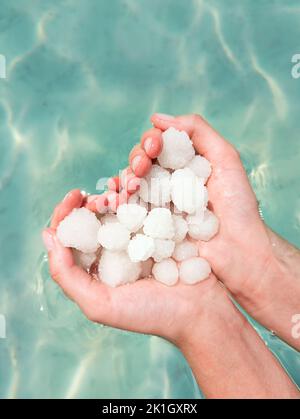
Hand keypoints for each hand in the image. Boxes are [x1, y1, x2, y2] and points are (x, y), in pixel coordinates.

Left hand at [43, 189, 230, 344]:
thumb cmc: (151, 314)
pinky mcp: (161, 231)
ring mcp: (139, 239)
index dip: (67, 213)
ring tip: (119, 187)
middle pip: (95, 217)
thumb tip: (48, 236)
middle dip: (92, 200)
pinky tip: (140, 186)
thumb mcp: (100, 304)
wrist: (199, 312)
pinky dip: (140, 193)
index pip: (72, 235)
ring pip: (120, 208)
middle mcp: (115, 251)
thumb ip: (68, 275)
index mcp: (95, 267)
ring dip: (116, 193)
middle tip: (100, 194)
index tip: (75, 196)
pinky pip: (146, 206)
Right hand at [129, 113, 299, 348]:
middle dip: (135, 160)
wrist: (238, 250)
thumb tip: (157, 118)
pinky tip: (113, 200)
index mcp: (184, 164)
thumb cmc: (237, 205)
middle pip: (140, 163)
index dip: (150, 141)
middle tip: (141, 168)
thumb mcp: (225, 158)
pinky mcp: (151, 226)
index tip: (154, 147)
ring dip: (123, 180)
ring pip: (130, 185)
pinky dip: (116, 203)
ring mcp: (158, 205)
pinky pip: (128, 211)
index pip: (157, 145)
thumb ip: (198, 130)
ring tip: (128, 187)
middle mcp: (168, 182)